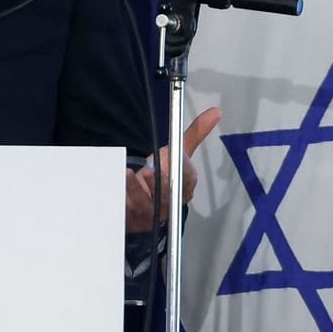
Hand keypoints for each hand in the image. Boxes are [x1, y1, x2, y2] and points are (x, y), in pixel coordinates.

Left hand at [125, 107, 219, 231]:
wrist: (141, 199)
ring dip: (137, 189)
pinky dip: (122, 199)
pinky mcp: (135, 219)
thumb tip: (215, 111)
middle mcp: (171, 202)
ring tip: (127, 173)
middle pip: (168, 194)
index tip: (177, 153)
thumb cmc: (163, 175)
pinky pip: (128, 212)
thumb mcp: (176, 153)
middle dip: (160, 183)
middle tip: (150, 169)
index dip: (183, 167)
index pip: (187, 177)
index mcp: (184, 186)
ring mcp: (153, 213)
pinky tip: (116, 188)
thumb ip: (194, 134)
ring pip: (146, 204)